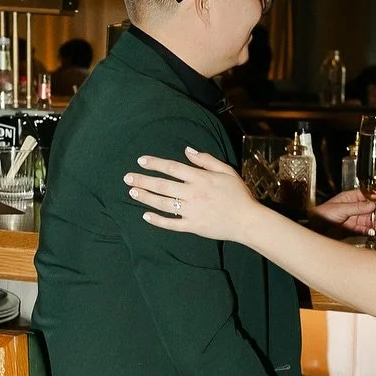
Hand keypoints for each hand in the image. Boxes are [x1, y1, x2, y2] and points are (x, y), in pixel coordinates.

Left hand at [126, 148, 259, 242]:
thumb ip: (206, 160)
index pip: (172, 168)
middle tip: (127, 178)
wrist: (247, 220)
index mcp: (200, 178)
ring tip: (133, 192)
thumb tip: (187, 150)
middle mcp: (193, 193)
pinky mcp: (193, 226)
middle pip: (162, 185)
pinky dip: (157, 220)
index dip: (155, 163)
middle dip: (143, 180)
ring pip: (163, 203)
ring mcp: (191, 211)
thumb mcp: (226, 171)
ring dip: (146, 197)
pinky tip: (146, 215)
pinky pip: (171, 223)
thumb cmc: (239, 194)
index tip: (141, 161)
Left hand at [313, 188, 375, 235]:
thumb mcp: (341, 208)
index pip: (368, 195)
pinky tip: (372, 232)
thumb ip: (358, 207)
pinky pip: (364, 229)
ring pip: (369, 220)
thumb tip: (372, 204)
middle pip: (371, 209)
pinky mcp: (352, 229)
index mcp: (350, 198)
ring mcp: (353, 218)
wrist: (314, 228)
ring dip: (375, 223)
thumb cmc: (322, 214)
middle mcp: (353, 207)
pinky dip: (369, 230)